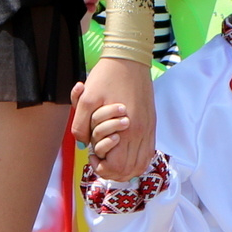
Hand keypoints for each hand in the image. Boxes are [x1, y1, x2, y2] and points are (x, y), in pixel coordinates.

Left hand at [73, 58, 154, 182]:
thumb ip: (80, 125)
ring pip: (140, 165)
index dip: (102, 167)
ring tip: (111, 158)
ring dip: (125, 169)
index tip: (92, 156)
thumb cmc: (106, 77)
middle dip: (112, 171)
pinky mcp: (151, 125)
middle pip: (130, 171)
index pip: (117, 167)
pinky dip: (136, 160)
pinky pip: (147, 153)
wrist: (129, 60)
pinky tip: (124, 153)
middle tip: (100, 158)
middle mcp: (141, 133)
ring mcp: (148, 130)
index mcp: (126, 129)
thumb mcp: (85, 99)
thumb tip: (83, 145)